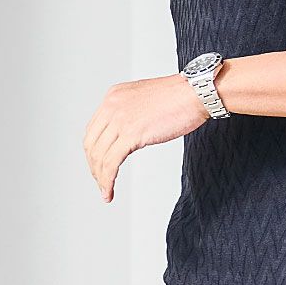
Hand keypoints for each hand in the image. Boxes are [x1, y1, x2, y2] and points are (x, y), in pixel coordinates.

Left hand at [83, 73, 210, 203]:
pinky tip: (109, 192)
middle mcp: (111, 106)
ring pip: (99, 156)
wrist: (195, 92)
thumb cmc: (180, 96)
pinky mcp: (131, 134)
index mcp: (113, 96)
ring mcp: (120, 120)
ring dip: (100, 178)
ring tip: (106, 191)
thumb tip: (129, 134)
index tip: (99, 165)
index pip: (93, 129)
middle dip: (94, 166)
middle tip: (101, 181)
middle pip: (91, 143)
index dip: (94, 151)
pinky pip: (111, 163)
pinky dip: (107, 181)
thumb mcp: (145, 100)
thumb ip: (132, 113)